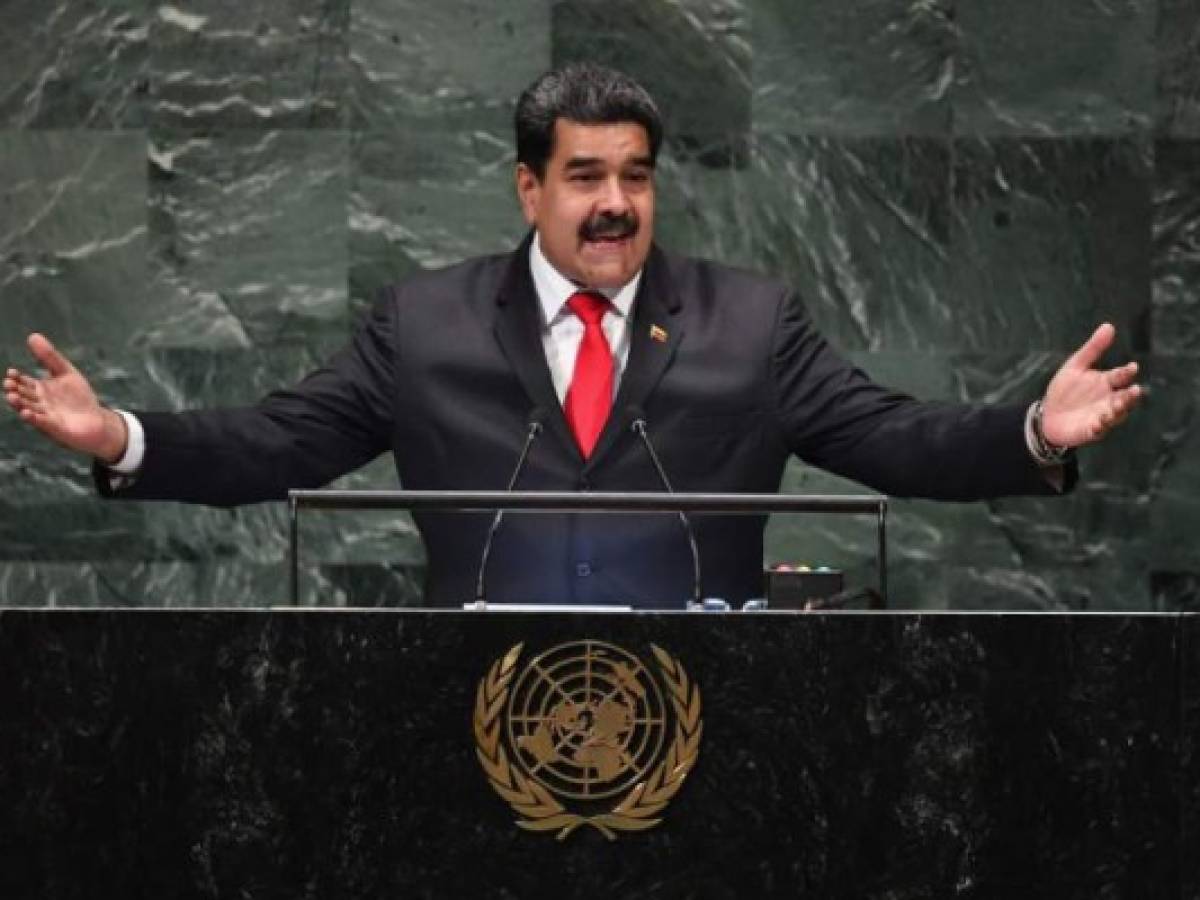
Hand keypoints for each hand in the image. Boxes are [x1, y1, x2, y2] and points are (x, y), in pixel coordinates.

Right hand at [4, 333, 127, 463]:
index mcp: (39, 390)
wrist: (97, 421)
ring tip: (12, 397)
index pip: (23, 382)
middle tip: (9, 384)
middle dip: (15, 390)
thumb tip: (32, 336)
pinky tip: (27, 413)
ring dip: (20, 404)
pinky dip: (34, 418)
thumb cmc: (79, 398)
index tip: (12, 372)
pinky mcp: (55, 428)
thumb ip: (50, 357)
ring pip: (28, 409)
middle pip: (23, 396)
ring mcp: (46, 417)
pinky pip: (42, 423)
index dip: (16, 378)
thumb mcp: (66, 373)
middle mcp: (39, 404)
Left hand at [1041, 323, 1141, 448]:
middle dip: (1130, 395)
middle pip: (1126, 397)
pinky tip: (1099, 421)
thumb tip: (1109, 326)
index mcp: (1107, 382)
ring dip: (1119, 410)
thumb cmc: (1064, 390)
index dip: (1127, 372)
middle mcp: (1110, 399)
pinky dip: (1101, 425)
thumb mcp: (1075, 366)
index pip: (1121, 375)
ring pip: (1117, 414)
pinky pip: (1100, 429)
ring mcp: (1103, 415)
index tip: (1131, 367)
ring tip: (1119, 404)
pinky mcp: (1093, 430)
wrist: (1047, 415)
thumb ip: (1093, 349)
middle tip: (1134, 390)